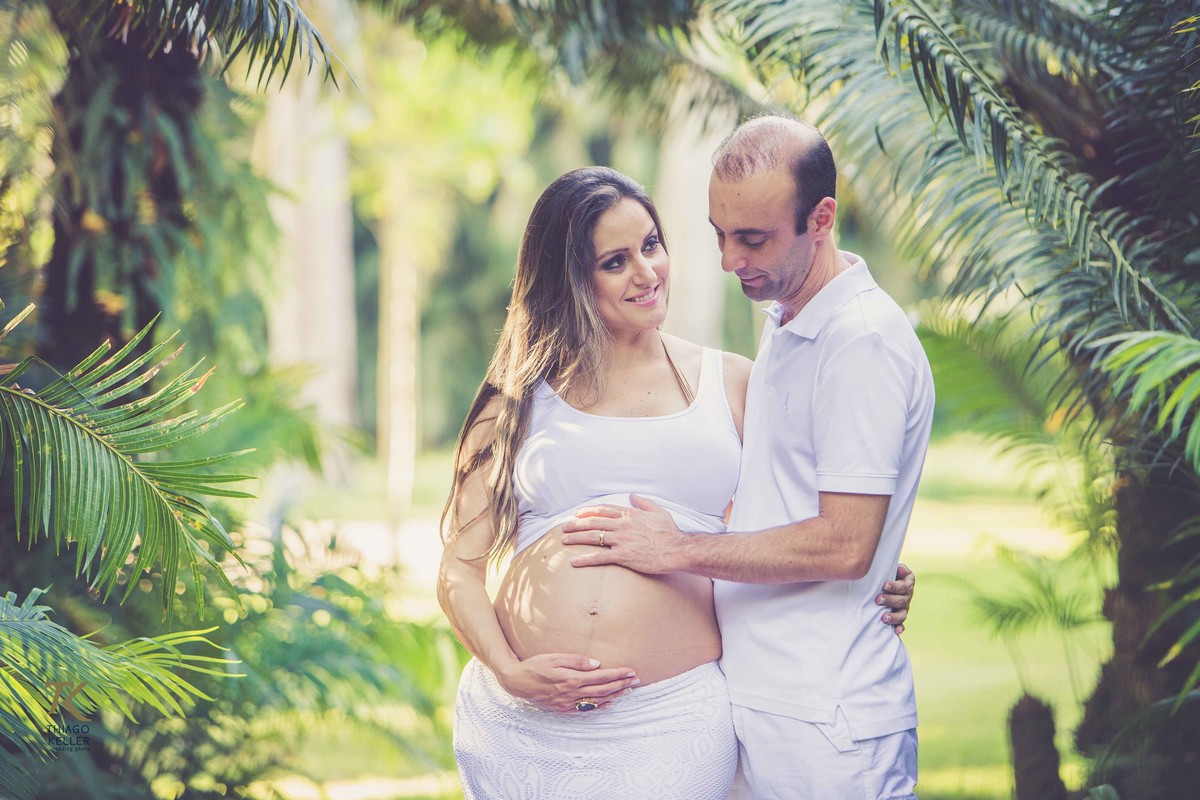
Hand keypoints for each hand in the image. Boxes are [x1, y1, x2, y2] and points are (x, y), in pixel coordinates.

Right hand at [498, 653, 638, 712]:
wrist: (516, 682)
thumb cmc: (535, 666)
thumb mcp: (554, 657)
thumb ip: (576, 660)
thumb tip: (597, 664)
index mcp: (571, 679)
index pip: (601, 677)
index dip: (618, 675)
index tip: (630, 671)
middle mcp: (571, 694)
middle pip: (603, 690)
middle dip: (621, 685)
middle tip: (635, 681)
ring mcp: (567, 703)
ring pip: (596, 701)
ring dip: (614, 696)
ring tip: (627, 691)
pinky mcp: (562, 708)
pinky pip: (585, 709)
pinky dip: (599, 706)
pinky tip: (608, 703)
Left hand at [560, 494, 686, 573]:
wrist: (678, 549)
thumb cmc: (670, 533)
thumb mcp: (659, 512)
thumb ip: (644, 502)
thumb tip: (632, 495)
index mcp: (630, 514)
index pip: (603, 510)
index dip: (588, 511)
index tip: (577, 513)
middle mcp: (623, 525)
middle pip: (594, 522)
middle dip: (576, 524)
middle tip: (564, 528)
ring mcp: (622, 540)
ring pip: (593, 537)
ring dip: (576, 538)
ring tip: (564, 541)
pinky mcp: (623, 556)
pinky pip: (600, 557)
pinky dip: (585, 559)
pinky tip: (574, 562)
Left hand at [876, 563, 914, 634]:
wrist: (886, 579)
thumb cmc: (886, 570)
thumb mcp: (890, 566)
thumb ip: (894, 567)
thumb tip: (899, 568)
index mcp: (908, 581)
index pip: (903, 585)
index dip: (895, 586)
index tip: (884, 586)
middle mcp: (908, 594)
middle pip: (902, 600)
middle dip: (890, 600)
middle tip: (878, 600)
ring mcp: (905, 606)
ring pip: (902, 613)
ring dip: (894, 616)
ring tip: (884, 618)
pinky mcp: (900, 615)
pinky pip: (902, 623)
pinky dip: (899, 627)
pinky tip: (896, 631)